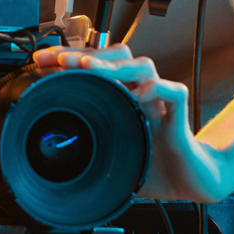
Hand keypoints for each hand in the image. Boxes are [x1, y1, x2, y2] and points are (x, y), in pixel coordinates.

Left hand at [32, 45, 229, 202]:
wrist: (191, 180)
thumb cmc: (153, 166)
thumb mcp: (111, 158)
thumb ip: (89, 151)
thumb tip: (52, 156)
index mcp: (121, 100)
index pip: (95, 68)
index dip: (69, 59)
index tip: (42, 60)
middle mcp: (140, 95)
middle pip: (116, 57)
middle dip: (85, 54)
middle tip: (58, 59)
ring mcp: (159, 103)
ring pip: (142, 67)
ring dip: (113, 65)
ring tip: (88, 67)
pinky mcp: (179, 117)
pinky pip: (174, 93)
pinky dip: (158, 89)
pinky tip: (140, 94)